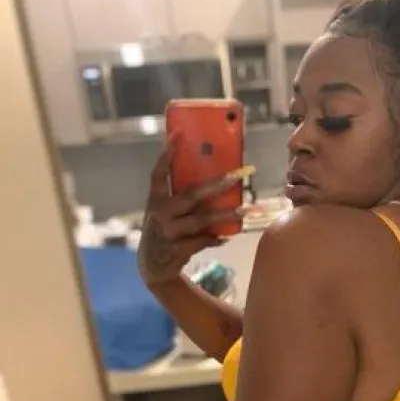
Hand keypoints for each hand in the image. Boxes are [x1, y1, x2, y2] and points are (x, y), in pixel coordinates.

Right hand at [137, 135, 246, 286]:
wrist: (152, 264)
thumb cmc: (164, 229)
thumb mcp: (163, 211)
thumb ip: (179, 196)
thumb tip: (214, 177)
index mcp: (155, 199)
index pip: (158, 174)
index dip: (166, 155)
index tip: (178, 135)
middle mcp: (160, 214)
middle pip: (192, 195)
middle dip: (218, 184)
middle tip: (239, 175)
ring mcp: (169, 233)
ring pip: (203, 220)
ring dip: (226, 215)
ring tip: (246, 210)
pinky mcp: (178, 250)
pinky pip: (203, 241)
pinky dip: (216, 238)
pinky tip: (228, 236)